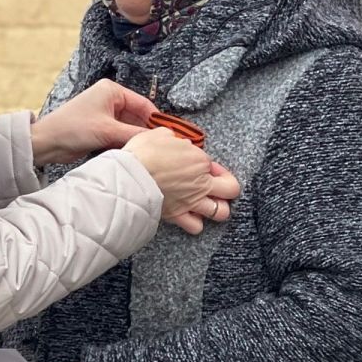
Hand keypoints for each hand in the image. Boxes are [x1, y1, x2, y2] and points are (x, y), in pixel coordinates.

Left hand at [30, 80, 155, 165]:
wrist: (47, 142)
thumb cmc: (74, 128)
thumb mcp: (108, 130)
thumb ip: (134, 134)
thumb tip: (158, 139)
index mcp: (112, 91)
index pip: (143, 104)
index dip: (156, 119)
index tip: (168, 135)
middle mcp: (110, 99)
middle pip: (137, 116)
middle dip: (146, 131)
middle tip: (161, 146)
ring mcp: (105, 114)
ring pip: (129, 127)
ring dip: (135, 138)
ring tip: (149, 151)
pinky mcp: (100, 128)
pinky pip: (120, 134)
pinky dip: (126, 142)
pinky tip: (134, 152)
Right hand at [125, 130, 241, 231]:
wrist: (129, 177)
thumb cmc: (144, 154)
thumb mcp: (159, 134)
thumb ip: (172, 138)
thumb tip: (172, 141)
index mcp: (199, 161)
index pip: (213, 163)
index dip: (206, 162)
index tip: (196, 161)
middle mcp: (201, 184)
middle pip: (231, 189)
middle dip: (227, 186)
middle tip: (216, 183)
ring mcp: (191, 202)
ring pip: (221, 212)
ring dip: (216, 207)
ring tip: (207, 203)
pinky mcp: (178, 216)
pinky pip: (196, 227)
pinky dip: (195, 223)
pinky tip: (190, 216)